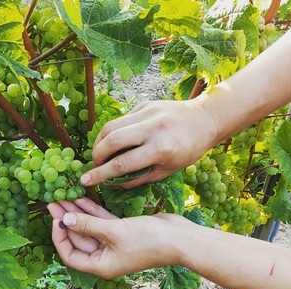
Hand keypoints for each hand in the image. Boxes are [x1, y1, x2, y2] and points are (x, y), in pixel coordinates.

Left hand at [48, 197, 186, 278]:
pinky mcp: (121, 231)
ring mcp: (113, 243)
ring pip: (89, 227)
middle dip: (65, 220)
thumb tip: (65, 220)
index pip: (71, 255)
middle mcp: (105, 256)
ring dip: (77, 213)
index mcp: (101, 265)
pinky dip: (92, 211)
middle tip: (53, 201)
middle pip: (78, 238)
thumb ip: (88, 225)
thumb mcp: (114, 233)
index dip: (60, 238)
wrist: (178, 238)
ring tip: (62, 196)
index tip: (56, 220)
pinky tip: (81, 197)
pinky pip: (101, 221)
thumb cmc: (148, 241)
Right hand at [79, 99, 218, 187]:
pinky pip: (121, 120)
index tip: (85, 180)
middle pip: (111, 141)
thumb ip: (138, 178)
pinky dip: (113, 132)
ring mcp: (147, 113)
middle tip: (95, 165)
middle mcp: (152, 128)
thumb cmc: (189, 150)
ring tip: (99, 154)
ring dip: (99, 142)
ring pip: (111, 126)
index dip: (100, 174)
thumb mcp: (167, 170)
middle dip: (96, 156)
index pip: (121, 164)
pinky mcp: (144, 104)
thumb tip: (112, 182)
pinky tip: (115, 141)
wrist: (205, 119)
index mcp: (160, 149)